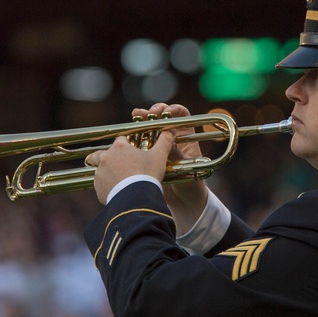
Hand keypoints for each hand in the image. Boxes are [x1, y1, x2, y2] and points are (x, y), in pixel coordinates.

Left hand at [88, 130, 174, 204]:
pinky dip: (108, 187)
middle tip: (118, 165)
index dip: (127, 145)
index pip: (121, 140)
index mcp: (119, 147)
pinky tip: (119, 192)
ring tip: (121, 181)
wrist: (136, 198)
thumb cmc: (147, 175)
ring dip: (108, 174)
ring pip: (101, 171)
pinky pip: (101, 186)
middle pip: (101, 154)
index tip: (132, 150)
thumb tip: (170, 131)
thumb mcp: (159, 156)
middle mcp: (106, 158)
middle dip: (107, 158)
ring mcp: (100, 173)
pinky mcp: (98, 188)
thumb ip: (164, 142)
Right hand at [129, 104, 209, 231]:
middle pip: (162, 118)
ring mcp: (159, 147)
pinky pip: (139, 143)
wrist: (182, 206)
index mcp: (186, 138)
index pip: (181, 116)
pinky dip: (132, 136)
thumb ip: (175, 153)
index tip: (167, 112)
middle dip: (154, 111)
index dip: (174, 110)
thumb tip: (168, 138)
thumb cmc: (191, 187)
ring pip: (149, 128)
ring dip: (141, 120)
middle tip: (147, 113)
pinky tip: (126, 133)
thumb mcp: (184, 169)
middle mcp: (173, 139)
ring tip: (136, 115)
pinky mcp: (146, 157)